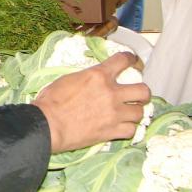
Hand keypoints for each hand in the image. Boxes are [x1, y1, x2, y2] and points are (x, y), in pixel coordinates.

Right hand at [33, 52, 150, 152]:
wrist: (48, 125)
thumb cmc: (51, 101)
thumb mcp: (68, 79)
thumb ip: (87, 77)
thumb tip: (93, 79)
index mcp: (98, 75)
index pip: (123, 60)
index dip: (130, 59)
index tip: (132, 60)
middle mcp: (111, 93)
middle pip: (143, 90)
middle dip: (142, 92)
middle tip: (135, 95)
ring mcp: (114, 114)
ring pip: (140, 112)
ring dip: (135, 112)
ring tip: (129, 113)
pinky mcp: (112, 132)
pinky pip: (131, 130)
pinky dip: (128, 129)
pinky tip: (122, 127)